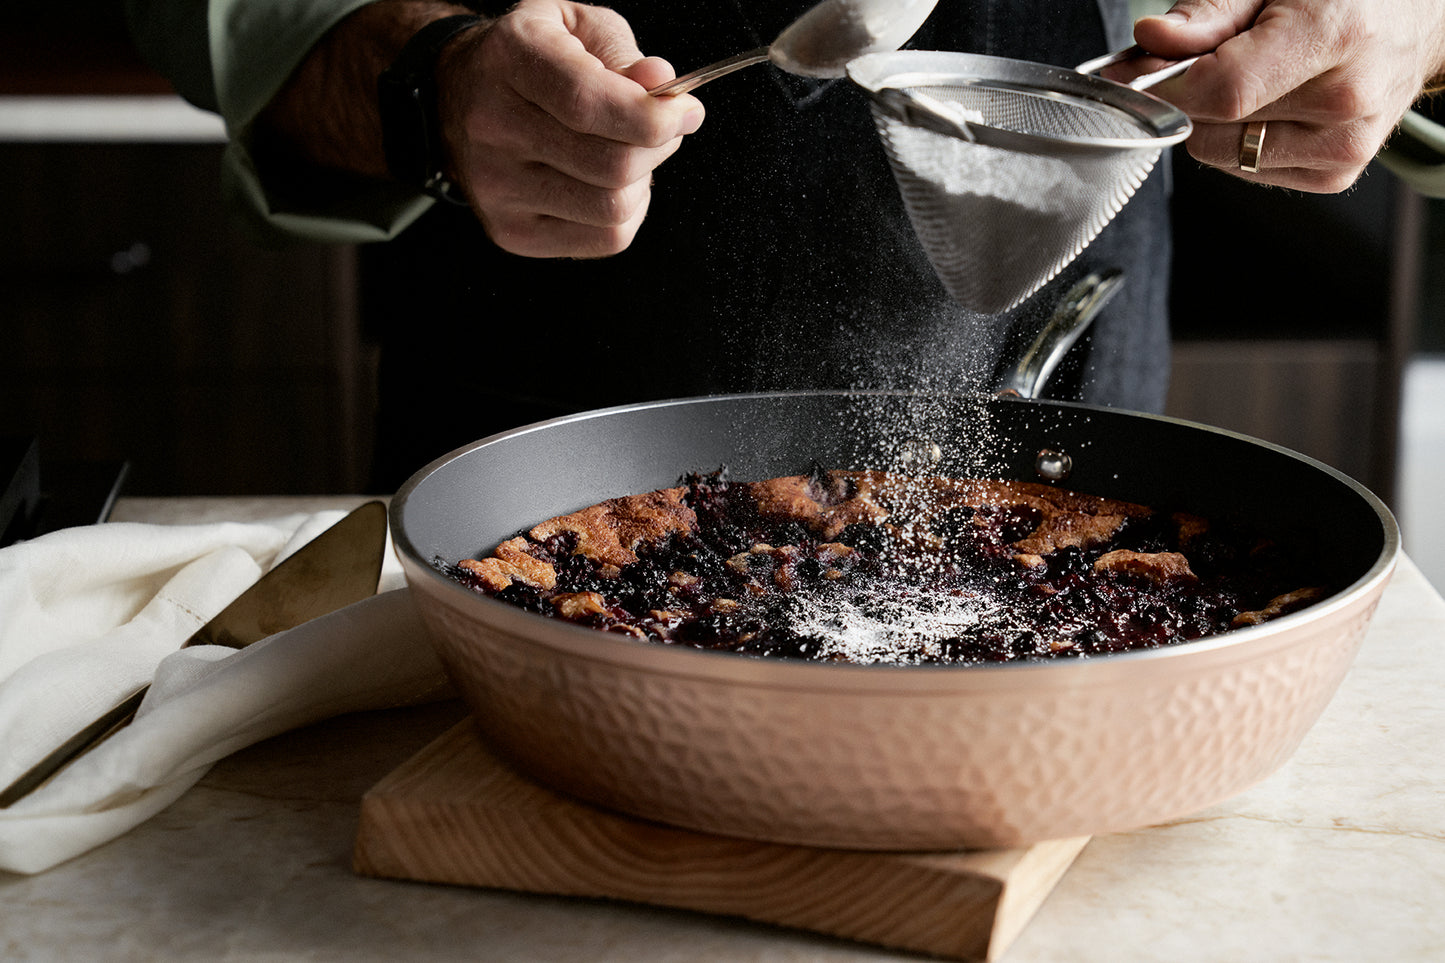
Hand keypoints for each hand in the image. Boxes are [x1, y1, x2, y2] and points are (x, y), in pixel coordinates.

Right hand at [437, 0, 703, 256]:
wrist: (460, 96)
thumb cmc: (532, 58)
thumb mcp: (576, 29)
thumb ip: (623, 53)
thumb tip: (662, 85)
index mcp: (510, 60)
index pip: (587, 103)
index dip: (651, 116)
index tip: (685, 112)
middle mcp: (493, 126)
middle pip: (609, 165)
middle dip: (657, 148)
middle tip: (662, 128)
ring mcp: (497, 188)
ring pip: (611, 209)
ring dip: (643, 182)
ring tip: (629, 154)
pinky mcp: (511, 231)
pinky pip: (604, 239)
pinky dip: (628, 214)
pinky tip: (611, 185)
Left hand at [1131, 0, 1444, 190]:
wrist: (1418, 21)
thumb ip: (1209, 12)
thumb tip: (1150, 41)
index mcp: (1335, 38)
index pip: (1223, 90)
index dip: (1169, 84)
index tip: (1141, 67)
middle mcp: (1345, 102)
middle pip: (1215, 126)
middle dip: (1186, 95)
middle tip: (1199, 60)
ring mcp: (1343, 147)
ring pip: (1221, 154)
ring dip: (1212, 120)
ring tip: (1248, 76)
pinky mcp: (1334, 176)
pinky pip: (1246, 169)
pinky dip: (1237, 140)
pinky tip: (1269, 105)